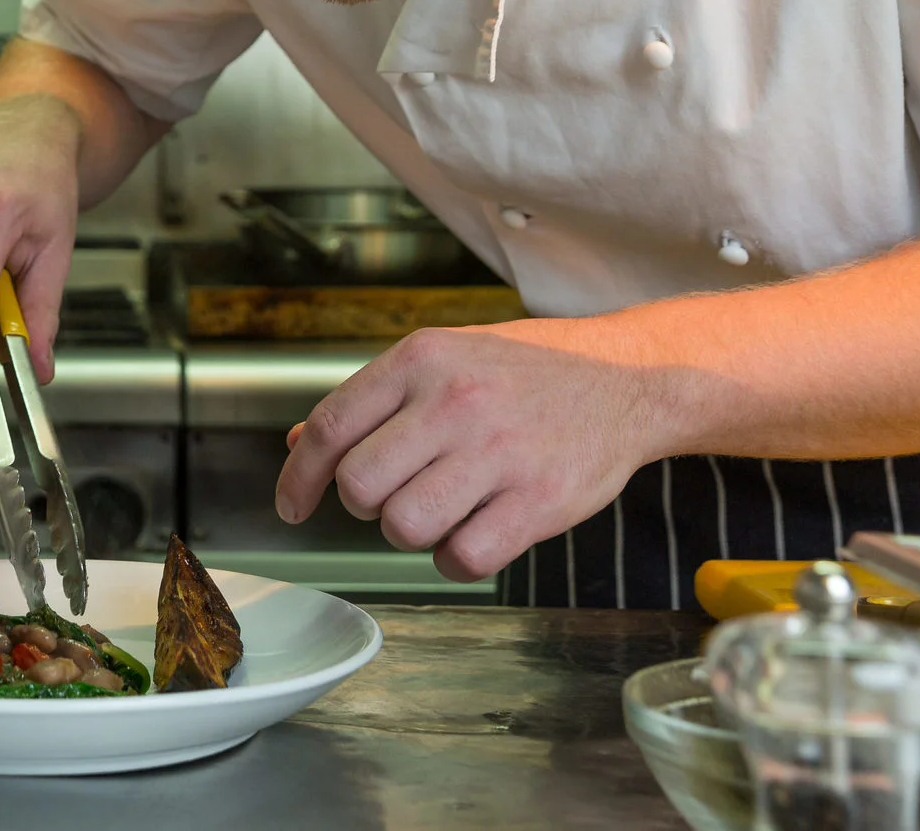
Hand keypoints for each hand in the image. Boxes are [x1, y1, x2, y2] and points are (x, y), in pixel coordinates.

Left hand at [274, 321, 668, 581]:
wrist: (627, 380)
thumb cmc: (525, 373)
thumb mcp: (444, 358)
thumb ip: (372, 401)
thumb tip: (297, 444)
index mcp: (421, 358)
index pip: (329, 427)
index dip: (298, 477)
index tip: (292, 506)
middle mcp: (454, 400)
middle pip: (359, 486)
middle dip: (364, 505)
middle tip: (395, 495)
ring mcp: (498, 451)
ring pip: (404, 527)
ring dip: (411, 533)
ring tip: (442, 510)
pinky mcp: (540, 500)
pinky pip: (463, 557)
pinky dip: (455, 560)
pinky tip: (473, 535)